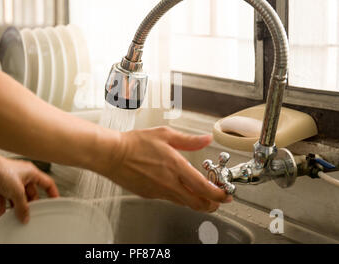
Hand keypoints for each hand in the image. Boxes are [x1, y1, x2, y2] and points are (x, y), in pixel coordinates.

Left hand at [0, 147, 58, 222]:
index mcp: (31, 172)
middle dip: (30, 204)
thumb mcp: (17, 191)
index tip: (54, 201)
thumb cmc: (0, 170)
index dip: (52, 192)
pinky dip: (3, 208)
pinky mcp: (0, 186)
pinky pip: (5, 200)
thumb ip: (22, 206)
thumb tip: (25, 216)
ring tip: (17, 216)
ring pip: (17, 198)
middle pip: (31, 193)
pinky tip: (3, 214)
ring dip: (16, 207)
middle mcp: (22, 176)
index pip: (47, 183)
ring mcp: (10, 182)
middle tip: (31, 213)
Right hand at [104, 126, 231, 212]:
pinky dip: (180, 197)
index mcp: (175, 167)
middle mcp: (169, 183)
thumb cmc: (135, 143)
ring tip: (201, 193)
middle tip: (217, 199)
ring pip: (184, 203)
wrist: (112, 154)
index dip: (219, 195)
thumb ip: (188, 140)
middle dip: (212, 204)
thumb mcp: (165, 135)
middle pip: (197, 203)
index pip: (204, 188)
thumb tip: (206, 140)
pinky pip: (170, 199)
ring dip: (196, 201)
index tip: (226, 195)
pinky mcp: (150, 195)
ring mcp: (159, 192)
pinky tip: (178, 187)